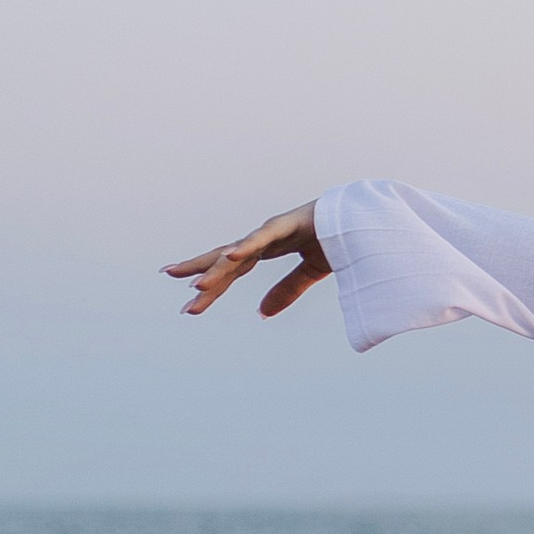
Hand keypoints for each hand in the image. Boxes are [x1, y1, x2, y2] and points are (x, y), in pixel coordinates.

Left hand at [166, 206, 330, 316]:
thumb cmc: (339, 239)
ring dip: (216, 268)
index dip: (211, 282)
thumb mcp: (310, 273)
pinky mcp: (290, 224)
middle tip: (168, 276)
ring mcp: (275, 229)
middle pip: (226, 259)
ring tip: (194, 286)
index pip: (232, 268)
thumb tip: (260, 313)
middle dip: (199, 270)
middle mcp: (265, 237)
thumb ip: (286, 290)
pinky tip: (230, 256)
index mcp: (268, 247)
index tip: (188, 298)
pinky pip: (264, 238)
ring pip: (238, 252)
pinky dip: (247, 246)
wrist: (366, 220)